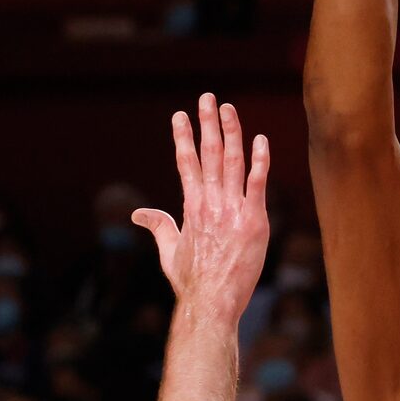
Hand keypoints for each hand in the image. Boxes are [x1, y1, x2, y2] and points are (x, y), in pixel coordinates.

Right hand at [132, 95, 269, 322]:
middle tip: (206, 97)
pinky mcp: (255, 220)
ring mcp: (233, 210)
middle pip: (208, 154)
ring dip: (231, 132)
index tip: (180, 116)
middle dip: (206, 123)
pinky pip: (258, 183)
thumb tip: (137, 213)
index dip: (183, 137)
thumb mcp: (169, 251)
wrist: (212, 303)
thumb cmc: (191, 281)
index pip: (185, 163)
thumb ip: (158, 226)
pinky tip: (261, 140)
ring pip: (232, 161)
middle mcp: (210, 202)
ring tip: (228, 108)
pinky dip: (260, 160)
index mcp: (191, 207)